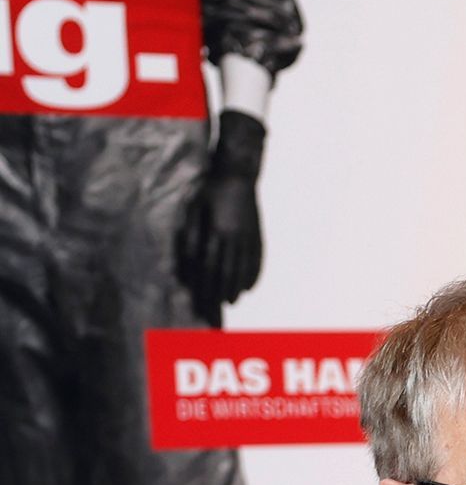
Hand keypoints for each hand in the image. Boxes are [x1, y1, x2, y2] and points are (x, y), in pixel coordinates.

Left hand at [175, 111, 266, 319]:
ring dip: (236, 288)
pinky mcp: (257, 235)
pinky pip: (257, 261)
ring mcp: (248, 238)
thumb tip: (188, 261)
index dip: (205, 288)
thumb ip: (190, 235)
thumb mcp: (193, 208)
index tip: (201, 303)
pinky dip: (253, 276)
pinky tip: (248, 287)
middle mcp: (235, 239)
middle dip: (219, 294)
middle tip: (216, 311)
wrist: (237, 173)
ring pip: (242, 270)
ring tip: (231, 302)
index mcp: (217, 232)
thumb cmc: (208, 189)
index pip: (209, 268)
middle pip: (226, 274)